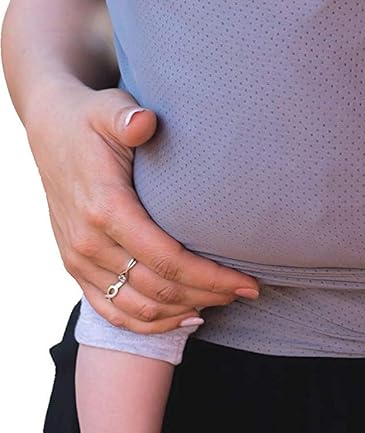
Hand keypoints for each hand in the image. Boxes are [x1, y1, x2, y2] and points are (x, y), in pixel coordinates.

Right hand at [29, 81, 258, 332]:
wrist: (50, 131)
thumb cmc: (92, 119)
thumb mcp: (110, 109)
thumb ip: (128, 117)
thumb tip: (145, 122)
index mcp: (104, 207)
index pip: (166, 259)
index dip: (210, 276)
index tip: (246, 281)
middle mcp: (88, 242)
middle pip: (157, 289)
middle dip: (207, 294)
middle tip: (246, 291)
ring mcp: (78, 259)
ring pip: (136, 308)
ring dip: (182, 311)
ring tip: (222, 301)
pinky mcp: (75, 267)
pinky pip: (110, 311)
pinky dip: (148, 323)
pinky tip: (182, 317)